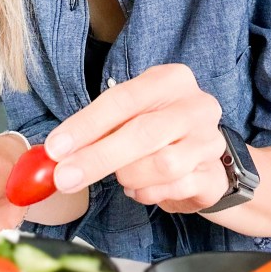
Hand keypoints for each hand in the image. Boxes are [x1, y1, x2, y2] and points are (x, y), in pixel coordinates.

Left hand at [44, 64, 230, 213]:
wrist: (202, 159)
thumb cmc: (158, 131)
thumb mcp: (130, 116)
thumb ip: (98, 129)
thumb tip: (57, 151)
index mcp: (171, 80)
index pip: (123, 99)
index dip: (86, 125)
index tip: (57, 147)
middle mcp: (196, 106)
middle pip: (143, 132)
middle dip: (98, 158)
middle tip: (66, 176)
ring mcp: (209, 141)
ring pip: (162, 165)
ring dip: (129, 176)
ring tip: (121, 176)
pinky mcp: (214, 175)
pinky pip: (174, 189)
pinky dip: (147, 192)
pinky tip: (140, 186)